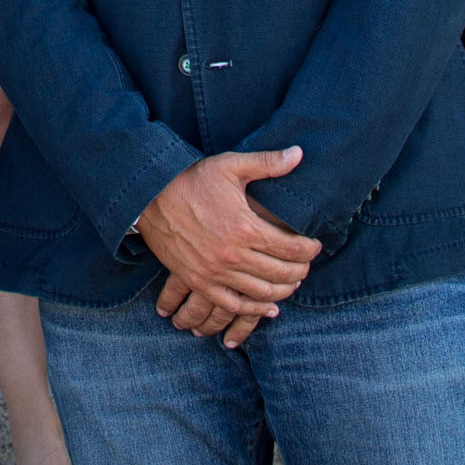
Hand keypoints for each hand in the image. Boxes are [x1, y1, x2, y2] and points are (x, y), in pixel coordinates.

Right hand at [133, 148, 321, 342]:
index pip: (291, 247)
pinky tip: (269, 308)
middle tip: (307, 265)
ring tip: (293, 283)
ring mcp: (215, 272)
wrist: (150, 197)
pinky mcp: (199, 281)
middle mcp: (233, 255)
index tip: (315, 246)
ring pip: (261, 292)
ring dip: (283, 291)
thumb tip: (299, 154)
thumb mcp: (230, 165)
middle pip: (280, 273)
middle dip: (301, 271)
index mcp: (245, 227)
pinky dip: (254, 310)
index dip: (309, 249)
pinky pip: (233, 305)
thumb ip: (267, 163)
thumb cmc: (192, 179)